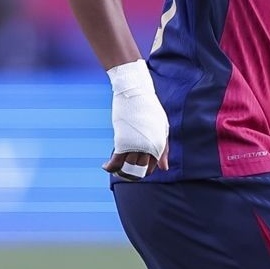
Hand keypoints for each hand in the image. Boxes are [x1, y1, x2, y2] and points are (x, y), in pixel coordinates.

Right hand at [104, 59, 168, 179]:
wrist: (135, 93)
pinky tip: (105, 166)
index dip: (142, 171)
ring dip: (120, 172)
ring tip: (114, 170)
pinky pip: (116, 160)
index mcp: (160, 145)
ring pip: (127, 168)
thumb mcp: (161, 129)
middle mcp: (150, 148)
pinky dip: (110, 166)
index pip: (151, 168)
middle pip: (139, 170)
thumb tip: (164, 169)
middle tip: (123, 172)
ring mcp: (136, 145)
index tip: (134, 168)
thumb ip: (163, 150)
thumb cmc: (149, 110)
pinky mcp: (122, 141)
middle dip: (130, 175)